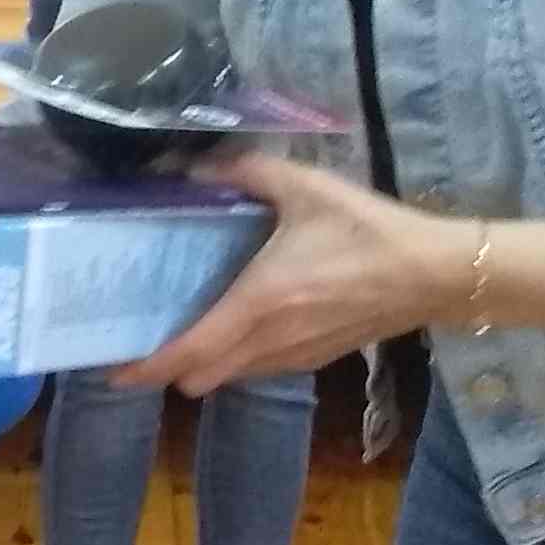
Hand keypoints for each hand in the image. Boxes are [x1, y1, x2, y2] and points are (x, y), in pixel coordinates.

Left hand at [120, 154, 461, 392]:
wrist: (434, 273)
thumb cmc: (368, 229)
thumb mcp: (305, 187)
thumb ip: (245, 172)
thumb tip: (193, 167)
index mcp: (259, 303)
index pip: (188, 352)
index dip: (145, 367)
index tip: (110, 368)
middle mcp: (270, 342)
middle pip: (199, 377)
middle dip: (166, 368)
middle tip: (142, 337)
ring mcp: (294, 358)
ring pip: (229, 377)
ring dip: (203, 363)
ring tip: (185, 327)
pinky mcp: (315, 360)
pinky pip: (259, 370)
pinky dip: (237, 358)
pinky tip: (239, 322)